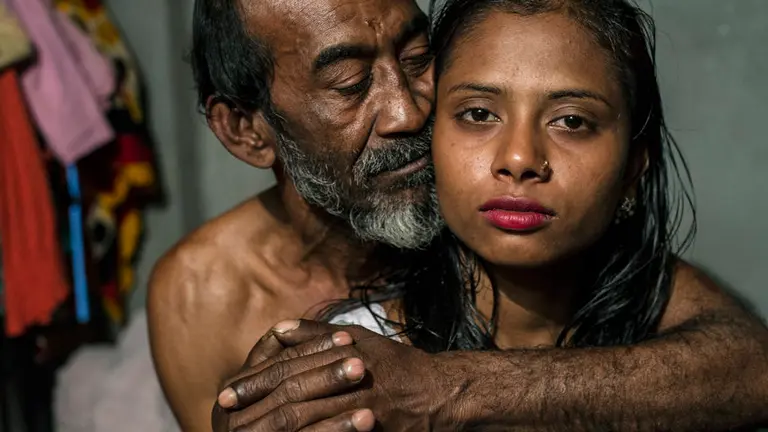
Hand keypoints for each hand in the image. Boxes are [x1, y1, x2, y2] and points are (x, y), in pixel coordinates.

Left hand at [216, 320, 458, 430]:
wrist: (440, 393)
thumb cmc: (397, 365)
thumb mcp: (358, 339)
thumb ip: (315, 335)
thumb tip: (277, 329)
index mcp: (341, 354)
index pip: (288, 366)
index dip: (256, 379)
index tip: (227, 390)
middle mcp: (349, 378)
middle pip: (292, 394)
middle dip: (256, 404)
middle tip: (224, 412)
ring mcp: (361, 407)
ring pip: (308, 419)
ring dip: (274, 426)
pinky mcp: (371, 428)